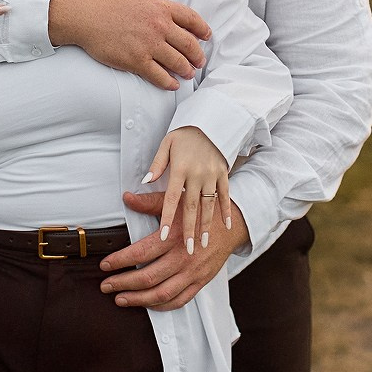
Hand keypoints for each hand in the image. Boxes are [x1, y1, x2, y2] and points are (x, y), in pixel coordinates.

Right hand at [49, 0, 210, 91]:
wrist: (82, 11)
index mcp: (161, 7)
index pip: (191, 19)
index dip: (202, 29)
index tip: (207, 36)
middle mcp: (159, 27)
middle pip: (188, 44)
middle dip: (198, 55)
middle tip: (200, 61)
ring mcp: (148, 45)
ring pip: (177, 62)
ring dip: (186, 70)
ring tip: (189, 74)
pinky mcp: (135, 61)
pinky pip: (158, 75)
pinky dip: (168, 82)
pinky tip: (173, 85)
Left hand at [100, 194, 249, 309]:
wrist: (233, 223)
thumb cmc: (201, 211)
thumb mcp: (176, 201)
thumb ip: (149, 202)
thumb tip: (127, 198)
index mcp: (174, 235)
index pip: (140, 253)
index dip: (119, 261)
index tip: (104, 265)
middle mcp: (183, 257)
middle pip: (147, 277)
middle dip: (122, 283)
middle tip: (105, 285)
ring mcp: (193, 272)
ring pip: (161, 293)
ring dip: (137, 299)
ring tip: (120, 299)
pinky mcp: (200, 281)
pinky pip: (179, 300)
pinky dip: (160, 305)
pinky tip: (147, 303)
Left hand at [143, 126, 232, 253]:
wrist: (210, 121)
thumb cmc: (185, 135)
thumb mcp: (167, 144)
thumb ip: (157, 164)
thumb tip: (145, 181)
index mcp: (180, 168)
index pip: (172, 197)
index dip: (168, 218)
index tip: (164, 236)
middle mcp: (197, 173)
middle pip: (192, 206)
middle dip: (190, 229)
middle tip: (188, 250)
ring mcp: (212, 175)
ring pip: (209, 204)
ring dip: (207, 225)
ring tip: (204, 243)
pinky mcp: (223, 174)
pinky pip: (225, 195)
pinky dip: (226, 211)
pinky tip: (226, 226)